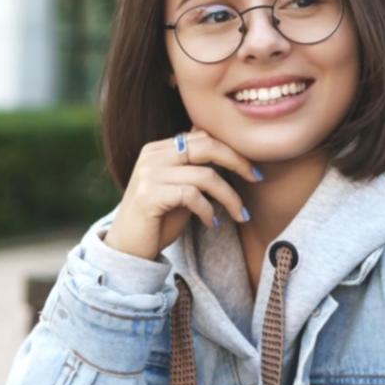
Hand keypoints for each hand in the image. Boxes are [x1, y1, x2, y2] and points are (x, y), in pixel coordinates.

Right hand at [104, 129, 260, 261]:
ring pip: (205, 176)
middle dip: (238, 161)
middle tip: (257, 178)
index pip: (202, 136)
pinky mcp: (149, 195)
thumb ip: (196, 168)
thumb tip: (227, 148)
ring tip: (239, 214)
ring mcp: (148, 174)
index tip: (251, 168)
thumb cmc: (158, 220)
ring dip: (229, 197)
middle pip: (207, 146)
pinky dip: (208, 211)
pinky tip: (211, 224)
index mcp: (158, 148)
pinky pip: (192, 196)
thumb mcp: (180, 188)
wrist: (128, 249)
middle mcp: (152, 155)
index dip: (232, 149)